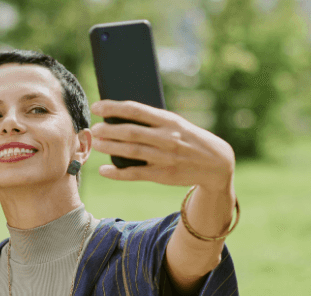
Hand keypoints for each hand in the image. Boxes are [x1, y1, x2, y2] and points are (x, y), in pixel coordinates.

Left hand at [90, 100, 235, 193]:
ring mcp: (164, 157)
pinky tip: (104, 170)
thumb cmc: (188, 139)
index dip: (114, 107)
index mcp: (169, 121)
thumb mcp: (176, 124)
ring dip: (110, 147)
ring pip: (131, 151)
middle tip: (94, 128)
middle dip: (109, 130)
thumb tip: (121, 115)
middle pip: (131, 132)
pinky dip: (117, 173)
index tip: (97, 106)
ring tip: (96, 143)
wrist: (216, 163)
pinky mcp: (163, 175)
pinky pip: (135, 173)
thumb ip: (153, 121)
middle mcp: (166, 138)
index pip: (137, 110)